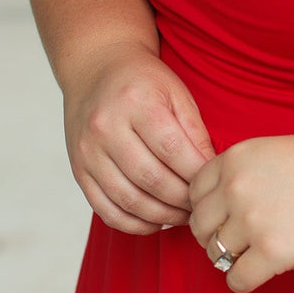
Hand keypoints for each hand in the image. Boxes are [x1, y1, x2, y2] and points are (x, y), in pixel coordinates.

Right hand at [63, 41, 215, 233]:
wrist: (97, 68)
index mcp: (136, 103)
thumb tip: (212, 173)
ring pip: (128, 200)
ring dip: (163, 216)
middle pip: (151, 179)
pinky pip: (105, 209)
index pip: (173, 150)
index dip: (198, 174)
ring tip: (185, 215)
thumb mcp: (178, 95)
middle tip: (203, 205)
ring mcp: (88, 152)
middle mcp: (105, 128)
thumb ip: (196, 133)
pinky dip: (134, 223)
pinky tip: (156, 221)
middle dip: (184, 200)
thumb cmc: (145, 82)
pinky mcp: (78, 170)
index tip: (215, 184)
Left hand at [188, 130, 293, 292]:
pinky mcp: (271, 253)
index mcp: (234, 159)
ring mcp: (250, 222)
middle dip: (217, 236)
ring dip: (233, 258)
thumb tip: (222, 208)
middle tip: (242, 241)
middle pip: (200, 226)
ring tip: (257, 255)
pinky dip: (245, 281)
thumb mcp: (276, 151)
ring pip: (216, 254)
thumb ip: (245, 173)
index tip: (227, 217)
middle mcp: (234, 189)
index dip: (211, 208)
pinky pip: (236, 279)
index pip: (195, 192)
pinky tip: (263, 273)